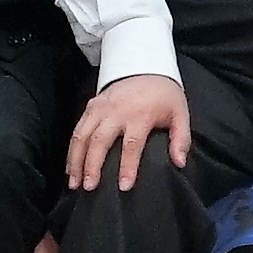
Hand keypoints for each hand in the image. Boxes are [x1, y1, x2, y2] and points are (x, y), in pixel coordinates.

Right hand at [67, 71, 192, 193]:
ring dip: (76, 160)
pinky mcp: (91, 105)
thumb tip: (179, 162)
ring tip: (74, 183)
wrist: (146, 65)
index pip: (132, 144)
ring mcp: (100, 107)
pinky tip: (70, 168)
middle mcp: (116, 111)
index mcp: (140, 114)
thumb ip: (181, 138)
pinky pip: (77, 129)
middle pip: (99, 140)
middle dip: (92, 165)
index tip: (124, 187)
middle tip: (89, 188)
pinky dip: (72, 149)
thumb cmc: (164, 95)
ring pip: (82, 135)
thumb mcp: (180, 113)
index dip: (127, 167)